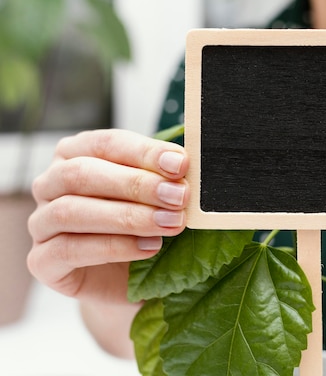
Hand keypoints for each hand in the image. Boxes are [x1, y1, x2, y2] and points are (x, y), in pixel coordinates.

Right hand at [27, 129, 189, 304]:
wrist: (131, 282)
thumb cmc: (143, 228)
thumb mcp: (157, 197)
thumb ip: (164, 178)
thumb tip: (184, 163)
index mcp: (77, 154)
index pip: (107, 144)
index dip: (144, 152)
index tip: (181, 164)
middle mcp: (51, 184)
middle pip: (83, 174)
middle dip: (137, 184)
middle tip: (178, 197)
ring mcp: (40, 223)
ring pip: (71, 211)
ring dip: (127, 217)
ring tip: (169, 224)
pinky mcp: (42, 261)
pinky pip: (68, 250)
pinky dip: (114, 247)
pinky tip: (149, 248)